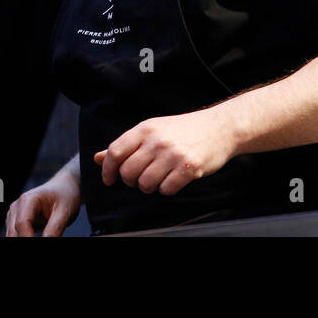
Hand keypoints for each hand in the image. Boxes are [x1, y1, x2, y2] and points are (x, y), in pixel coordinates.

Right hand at [5, 168, 80, 236]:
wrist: (64, 189)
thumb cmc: (64, 197)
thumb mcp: (65, 212)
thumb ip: (54, 229)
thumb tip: (46, 242)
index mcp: (28, 200)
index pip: (22, 224)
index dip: (29, 238)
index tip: (42, 244)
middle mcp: (17, 207)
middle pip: (14, 232)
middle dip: (26, 241)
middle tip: (47, 238)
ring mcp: (14, 215)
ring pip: (13, 236)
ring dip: (25, 240)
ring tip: (47, 235)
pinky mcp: (16, 222)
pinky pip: (16, 236)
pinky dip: (26, 239)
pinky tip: (41, 237)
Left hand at [94, 109, 236, 195]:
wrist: (219, 127)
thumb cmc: (183, 129)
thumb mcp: (152, 130)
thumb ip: (126, 144)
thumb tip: (98, 157)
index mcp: (145, 128)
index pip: (115, 151)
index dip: (107, 169)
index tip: (109, 179)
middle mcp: (157, 140)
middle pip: (128, 172)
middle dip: (131, 181)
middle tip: (140, 178)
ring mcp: (173, 154)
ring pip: (145, 184)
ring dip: (149, 187)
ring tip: (159, 178)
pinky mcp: (189, 167)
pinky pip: (166, 190)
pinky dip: (167, 189)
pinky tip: (174, 179)